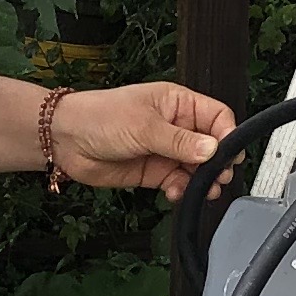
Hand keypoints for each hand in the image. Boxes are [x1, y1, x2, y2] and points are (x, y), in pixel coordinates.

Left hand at [52, 81, 232, 197]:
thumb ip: (180, 141)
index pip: (217, 117)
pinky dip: (182, 190)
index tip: (229, 154)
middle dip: (217, 163)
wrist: (67, 140)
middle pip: (211, 146)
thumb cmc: (100, 117)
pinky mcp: (155, 171)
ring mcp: (166, 150)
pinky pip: (179, 183)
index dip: (227, 135)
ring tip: (202, 190)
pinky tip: (176, 192)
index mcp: (178, 103)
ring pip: (197, 168)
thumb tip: (212, 150)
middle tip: (218, 177)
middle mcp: (176, 126)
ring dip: (202, 181)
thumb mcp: (145, 126)